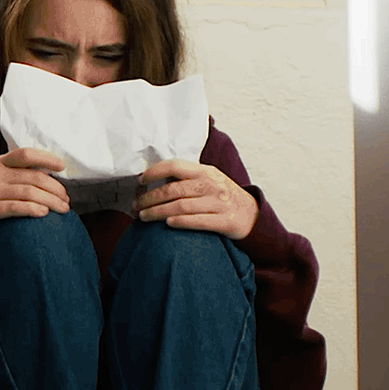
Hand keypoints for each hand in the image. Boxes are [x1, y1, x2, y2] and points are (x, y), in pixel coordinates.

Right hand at [0, 147, 70, 239]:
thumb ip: (11, 174)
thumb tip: (45, 176)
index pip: (26, 154)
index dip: (47, 158)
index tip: (62, 168)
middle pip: (34, 177)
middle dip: (56, 189)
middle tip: (66, 200)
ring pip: (29, 192)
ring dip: (51, 201)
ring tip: (62, 210)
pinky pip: (15, 207)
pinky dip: (33, 210)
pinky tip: (43, 214)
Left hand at [136, 159, 257, 239]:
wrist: (253, 215)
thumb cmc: (222, 197)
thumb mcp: (209, 180)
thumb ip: (186, 179)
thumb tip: (152, 179)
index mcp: (205, 172)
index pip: (175, 166)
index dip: (154, 172)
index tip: (139, 181)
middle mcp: (212, 185)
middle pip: (173, 190)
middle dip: (149, 198)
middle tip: (135, 205)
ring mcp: (220, 203)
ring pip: (181, 206)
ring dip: (157, 212)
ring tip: (143, 217)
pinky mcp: (225, 221)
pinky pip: (198, 221)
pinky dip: (180, 222)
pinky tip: (167, 224)